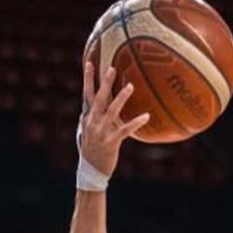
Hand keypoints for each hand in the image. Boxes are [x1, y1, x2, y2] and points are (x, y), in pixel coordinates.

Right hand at [76, 62, 149, 178]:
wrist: (91, 170)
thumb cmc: (90, 149)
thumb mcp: (85, 131)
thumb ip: (89, 117)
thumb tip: (90, 105)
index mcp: (87, 117)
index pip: (86, 93)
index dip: (88, 78)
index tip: (90, 62)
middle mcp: (93, 122)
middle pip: (98, 98)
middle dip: (104, 82)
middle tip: (112, 68)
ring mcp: (102, 132)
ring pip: (111, 111)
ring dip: (121, 98)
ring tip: (130, 86)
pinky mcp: (112, 141)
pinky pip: (125, 130)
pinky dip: (136, 122)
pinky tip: (146, 116)